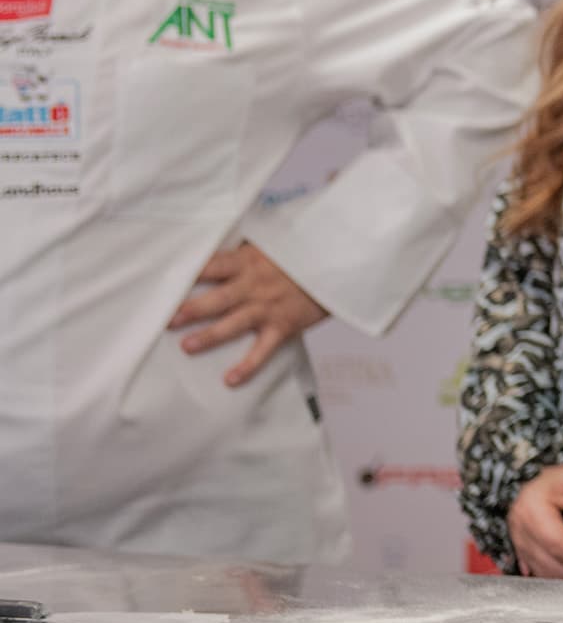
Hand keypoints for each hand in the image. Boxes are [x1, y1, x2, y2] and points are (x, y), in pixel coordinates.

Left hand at [168, 241, 329, 386]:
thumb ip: (241, 249)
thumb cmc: (298, 254)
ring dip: (210, 336)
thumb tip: (211, 245)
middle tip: (168, 320)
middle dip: (192, 309)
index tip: (165, 283)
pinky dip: (248, 366)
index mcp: (248, 262)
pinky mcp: (284, 326)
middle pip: (218, 298)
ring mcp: (269, 307)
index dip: (188, 274)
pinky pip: (263, 349)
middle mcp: (255, 285)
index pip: (212, 266)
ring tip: (187, 346)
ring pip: (235, 324)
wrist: (338, 265)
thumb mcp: (270, 242)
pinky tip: (230, 380)